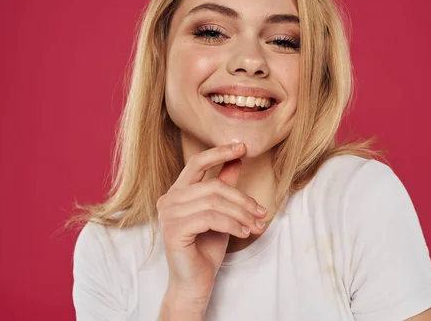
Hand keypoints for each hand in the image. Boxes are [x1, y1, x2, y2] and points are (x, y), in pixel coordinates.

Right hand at [157, 142, 267, 304]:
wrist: (195, 283)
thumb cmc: (206, 247)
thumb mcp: (221, 212)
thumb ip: (224, 186)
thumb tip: (237, 159)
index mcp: (177, 192)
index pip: (197, 162)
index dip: (220, 152)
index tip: (244, 147)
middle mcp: (168, 199)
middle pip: (213, 186)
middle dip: (243, 199)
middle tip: (262, 212)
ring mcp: (168, 214)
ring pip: (215, 202)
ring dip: (242, 214)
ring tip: (256, 226)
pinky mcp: (173, 230)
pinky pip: (210, 218)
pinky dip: (232, 224)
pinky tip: (244, 234)